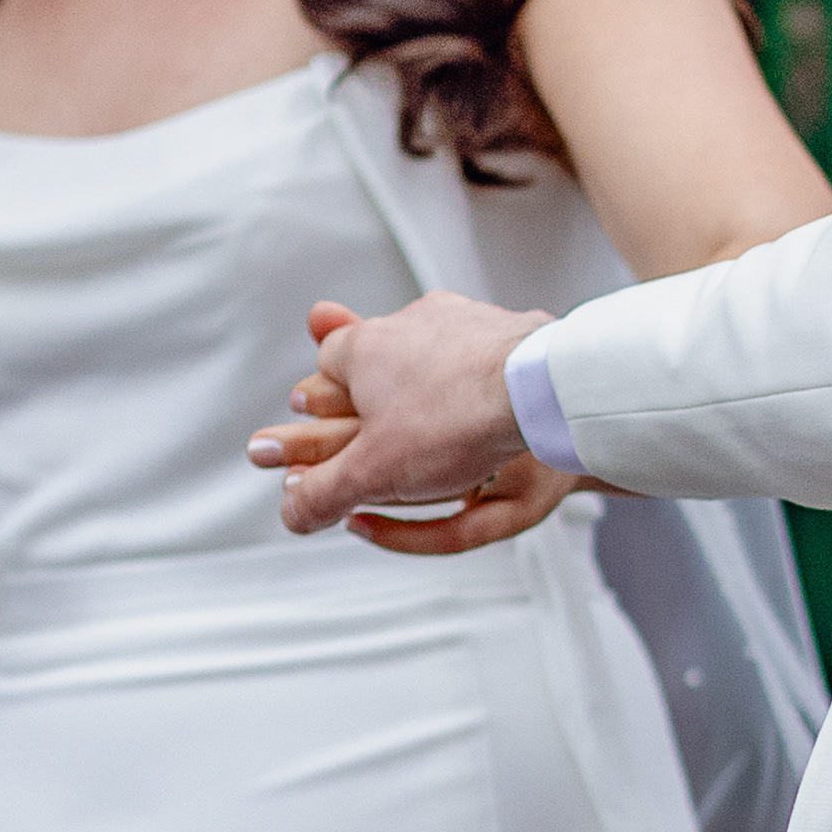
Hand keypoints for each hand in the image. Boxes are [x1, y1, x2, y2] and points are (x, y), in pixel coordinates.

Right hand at [250, 293, 574, 556]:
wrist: (539, 388)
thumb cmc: (454, 420)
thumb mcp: (374, 472)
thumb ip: (324, 492)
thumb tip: (292, 512)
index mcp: (366, 347)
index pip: (325, 362)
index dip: (320, 394)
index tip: (313, 411)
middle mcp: (409, 321)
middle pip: (374, 353)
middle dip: (367, 383)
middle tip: (365, 414)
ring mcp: (460, 318)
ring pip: (426, 347)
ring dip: (420, 375)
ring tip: (425, 415)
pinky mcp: (504, 327)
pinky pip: (475, 348)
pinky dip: (469, 372)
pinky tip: (478, 402)